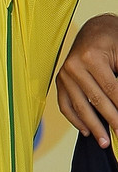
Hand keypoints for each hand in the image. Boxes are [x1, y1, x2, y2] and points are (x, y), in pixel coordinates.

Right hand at [57, 14, 117, 146]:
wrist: (95, 29)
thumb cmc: (112, 40)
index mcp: (90, 57)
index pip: (111, 91)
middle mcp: (73, 66)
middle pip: (96, 101)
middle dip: (111, 121)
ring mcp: (64, 73)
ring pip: (79, 106)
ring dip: (93, 126)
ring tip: (105, 142)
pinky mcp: (60, 79)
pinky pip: (65, 104)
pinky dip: (75, 119)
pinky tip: (86, 130)